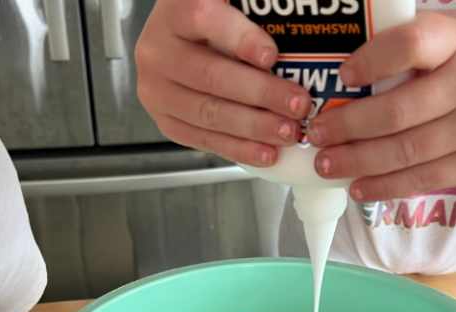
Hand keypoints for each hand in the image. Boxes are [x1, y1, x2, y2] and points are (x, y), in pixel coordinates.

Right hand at [135, 0, 311, 166]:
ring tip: (288, 132)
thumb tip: (293, 26)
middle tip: (297, 104)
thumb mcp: (232, 8)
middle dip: (262, 94)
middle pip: (213, 75)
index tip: (272, 57)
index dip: (241, 39)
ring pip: (209, 112)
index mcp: (175, 11)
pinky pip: (204, 139)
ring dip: (255, 127)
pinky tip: (267, 153)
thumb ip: (254, 12)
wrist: (181, 44)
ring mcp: (158, 89)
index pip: (205, 19)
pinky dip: (240, 149)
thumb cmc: (216, 24)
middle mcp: (158, 51)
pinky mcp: (167, 120)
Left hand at [306, 13, 455, 201]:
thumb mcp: (448, 42)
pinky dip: (385, 186)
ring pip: (406, 151)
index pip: (412, 45)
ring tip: (328, 163)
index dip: (373, 61)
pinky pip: (423, 179)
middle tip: (317, 134)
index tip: (342, 77)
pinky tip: (359, 187)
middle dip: (348, 126)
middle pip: (399, 111)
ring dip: (359, 161)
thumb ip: (405, 52)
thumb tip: (338, 86)